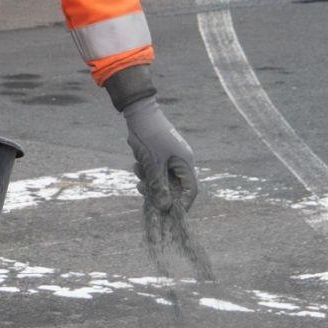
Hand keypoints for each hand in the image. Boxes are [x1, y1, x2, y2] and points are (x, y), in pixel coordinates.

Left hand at [120, 95, 204, 260]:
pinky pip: (155, 171)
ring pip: (162, 180)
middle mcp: (181, 162)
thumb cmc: (150, 137)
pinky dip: (146, 172)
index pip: (190, 191)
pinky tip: (137, 164)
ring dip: (149, 180)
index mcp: (185, 163)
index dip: (182, 204)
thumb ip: (158, 187)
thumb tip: (164, 208)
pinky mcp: (160, 156)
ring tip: (138, 169)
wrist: (139, 113)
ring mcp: (171, 158)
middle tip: (143, 189)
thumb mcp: (153, 165)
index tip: (169, 213)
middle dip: (158, 190)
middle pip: (174, 187)